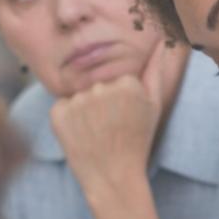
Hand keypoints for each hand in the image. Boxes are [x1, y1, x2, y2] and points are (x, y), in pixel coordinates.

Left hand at [50, 40, 172, 203]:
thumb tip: (160, 41)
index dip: (122, 101)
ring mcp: (78, 101)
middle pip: (99, 85)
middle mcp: (101, 88)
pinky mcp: (58, 114)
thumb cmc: (137, 141)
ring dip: (85, 111)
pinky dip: (68, 119)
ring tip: (96, 133)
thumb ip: (155, 70)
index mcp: (127, 83)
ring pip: (80, 95)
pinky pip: (62, 106)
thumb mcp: (154, 106)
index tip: (126, 119)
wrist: (113, 177)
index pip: (119, 80)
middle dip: (102, 103)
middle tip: (111, 128)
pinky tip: (81, 135)